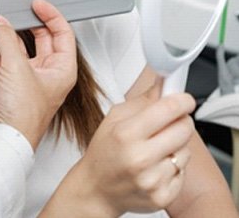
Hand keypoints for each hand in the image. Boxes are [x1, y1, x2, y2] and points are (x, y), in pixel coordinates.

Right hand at [0, 0, 76, 150]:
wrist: (0, 138)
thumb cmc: (23, 116)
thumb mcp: (17, 68)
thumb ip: (7, 40)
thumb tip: (0, 24)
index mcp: (61, 69)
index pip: (62, 34)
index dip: (51, 15)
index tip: (37, 4)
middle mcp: (44, 71)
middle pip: (39, 37)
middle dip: (26, 22)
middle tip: (15, 9)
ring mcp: (23, 75)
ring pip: (15, 45)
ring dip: (4, 33)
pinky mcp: (4, 80)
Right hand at [46, 82, 195, 216]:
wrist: (97, 189)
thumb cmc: (104, 150)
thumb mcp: (114, 118)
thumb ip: (142, 101)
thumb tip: (163, 84)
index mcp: (126, 133)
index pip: (167, 110)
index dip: (182, 100)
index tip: (185, 99)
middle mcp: (140, 158)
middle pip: (184, 129)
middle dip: (182, 120)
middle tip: (172, 120)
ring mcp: (152, 180)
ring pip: (185, 152)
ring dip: (177, 146)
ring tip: (157, 148)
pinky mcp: (162, 198)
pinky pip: (183, 173)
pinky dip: (174, 167)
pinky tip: (157, 166)